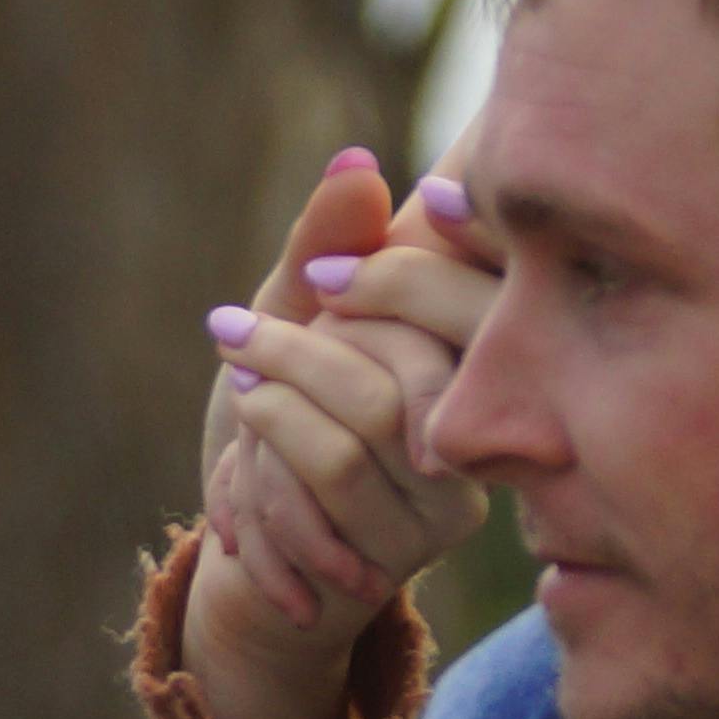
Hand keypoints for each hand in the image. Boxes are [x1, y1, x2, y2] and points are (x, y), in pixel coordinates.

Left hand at [178, 152, 498, 718]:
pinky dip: (257, 488)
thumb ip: (328, 245)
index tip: (308, 290)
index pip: (464, 302)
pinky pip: (316, 511)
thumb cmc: (278, 407)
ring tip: (241, 403)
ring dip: (268, 424)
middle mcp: (484, 427)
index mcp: (475, 349)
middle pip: (394, 377)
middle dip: (292, 356)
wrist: (247, 537)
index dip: (383, 284)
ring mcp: (450, 500)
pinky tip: (238, 485)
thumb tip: (358, 162)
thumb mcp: (293, 311)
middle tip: (233, 335)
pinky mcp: (405, 556)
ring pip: (345, 450)